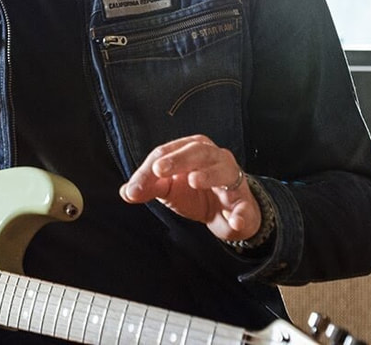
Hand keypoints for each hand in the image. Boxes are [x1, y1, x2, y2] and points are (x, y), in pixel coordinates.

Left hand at [119, 135, 261, 241]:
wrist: (227, 214)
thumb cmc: (195, 193)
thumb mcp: (169, 189)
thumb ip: (148, 187)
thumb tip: (126, 192)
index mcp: (191, 149)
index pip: (166, 152)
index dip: (149, 170)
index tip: (134, 189)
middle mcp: (214, 157)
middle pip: (197, 151)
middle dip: (178, 159)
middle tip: (159, 170)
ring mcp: (232, 178)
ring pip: (223, 171)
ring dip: (209, 175)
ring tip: (194, 181)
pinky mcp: (244, 202)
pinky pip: (244, 207)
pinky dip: (240, 214)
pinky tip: (235, 221)